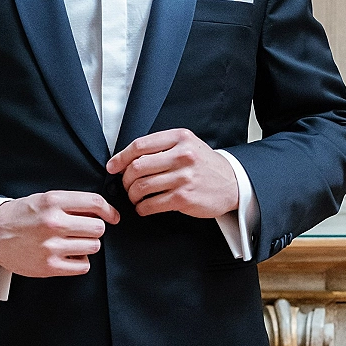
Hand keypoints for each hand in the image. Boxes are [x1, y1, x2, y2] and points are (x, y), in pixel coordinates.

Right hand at [0, 191, 118, 276]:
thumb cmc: (21, 215)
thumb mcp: (45, 199)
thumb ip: (71, 203)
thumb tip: (101, 212)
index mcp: (54, 201)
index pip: (95, 203)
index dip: (109, 210)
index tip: (113, 216)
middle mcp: (54, 223)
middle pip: (98, 228)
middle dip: (95, 229)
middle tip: (84, 230)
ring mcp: (52, 246)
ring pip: (93, 246)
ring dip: (88, 244)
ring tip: (73, 242)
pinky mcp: (49, 266)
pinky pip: (83, 265)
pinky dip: (80, 261)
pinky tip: (69, 255)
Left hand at [106, 129, 237, 218]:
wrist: (233, 183)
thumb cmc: (204, 165)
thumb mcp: (187, 145)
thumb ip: (161, 147)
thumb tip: (126, 159)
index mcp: (179, 138)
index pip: (140, 145)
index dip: (121, 157)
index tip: (113, 166)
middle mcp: (182, 155)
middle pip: (137, 167)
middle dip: (126, 179)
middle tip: (126, 185)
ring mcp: (183, 177)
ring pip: (142, 187)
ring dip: (132, 195)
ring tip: (135, 197)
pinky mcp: (184, 198)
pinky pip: (152, 204)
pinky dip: (142, 208)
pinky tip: (144, 207)